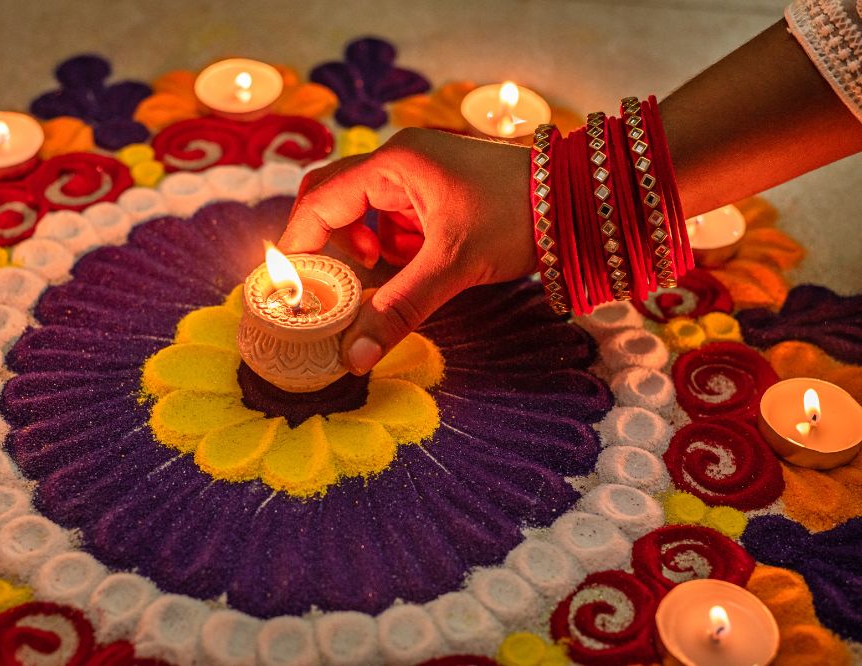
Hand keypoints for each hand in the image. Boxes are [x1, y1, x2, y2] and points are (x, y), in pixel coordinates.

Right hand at [278, 127, 536, 374]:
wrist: (582, 200)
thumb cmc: (518, 216)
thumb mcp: (453, 265)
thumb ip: (398, 309)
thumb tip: (352, 357)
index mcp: (394, 164)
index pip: (320, 201)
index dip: (300, 244)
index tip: (292, 287)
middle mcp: (400, 161)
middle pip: (335, 200)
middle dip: (332, 244)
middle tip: (337, 282)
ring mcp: (420, 174)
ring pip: (366, 212)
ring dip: (368, 246)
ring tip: (387, 271)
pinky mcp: (438, 191)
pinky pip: (396, 218)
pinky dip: (396, 245)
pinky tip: (419, 263)